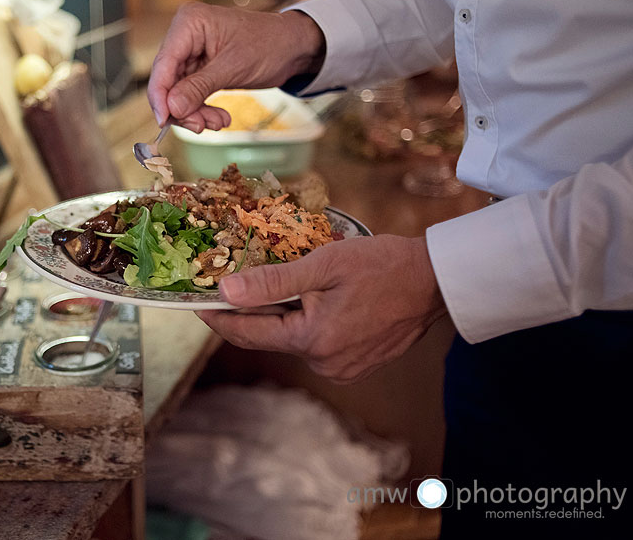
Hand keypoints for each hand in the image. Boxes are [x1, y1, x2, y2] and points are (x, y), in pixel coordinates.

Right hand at [147, 3, 324, 131]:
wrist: (293, 47)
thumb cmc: (269, 44)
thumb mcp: (233, 68)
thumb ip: (199, 88)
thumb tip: (172, 109)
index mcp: (189, 23)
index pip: (163, 64)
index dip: (160, 96)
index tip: (164, 122)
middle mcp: (185, 36)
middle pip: (168, 82)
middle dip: (183, 108)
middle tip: (201, 126)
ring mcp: (191, 53)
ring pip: (178, 93)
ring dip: (195, 113)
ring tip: (218, 122)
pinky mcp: (200, 69)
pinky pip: (191, 95)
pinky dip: (203, 110)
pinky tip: (220, 118)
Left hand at [197, 235, 448, 382]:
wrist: (437, 280)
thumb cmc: (383, 265)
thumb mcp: (323, 265)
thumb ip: (272, 282)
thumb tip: (227, 292)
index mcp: (312, 341)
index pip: (247, 333)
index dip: (217, 317)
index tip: (195, 303)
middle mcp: (325, 364)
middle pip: (270, 336)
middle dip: (249, 313)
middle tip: (227, 286)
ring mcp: (343, 368)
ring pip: (294, 339)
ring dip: (281, 316)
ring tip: (272, 286)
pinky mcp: (358, 364)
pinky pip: (317, 343)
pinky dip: (306, 322)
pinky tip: (309, 299)